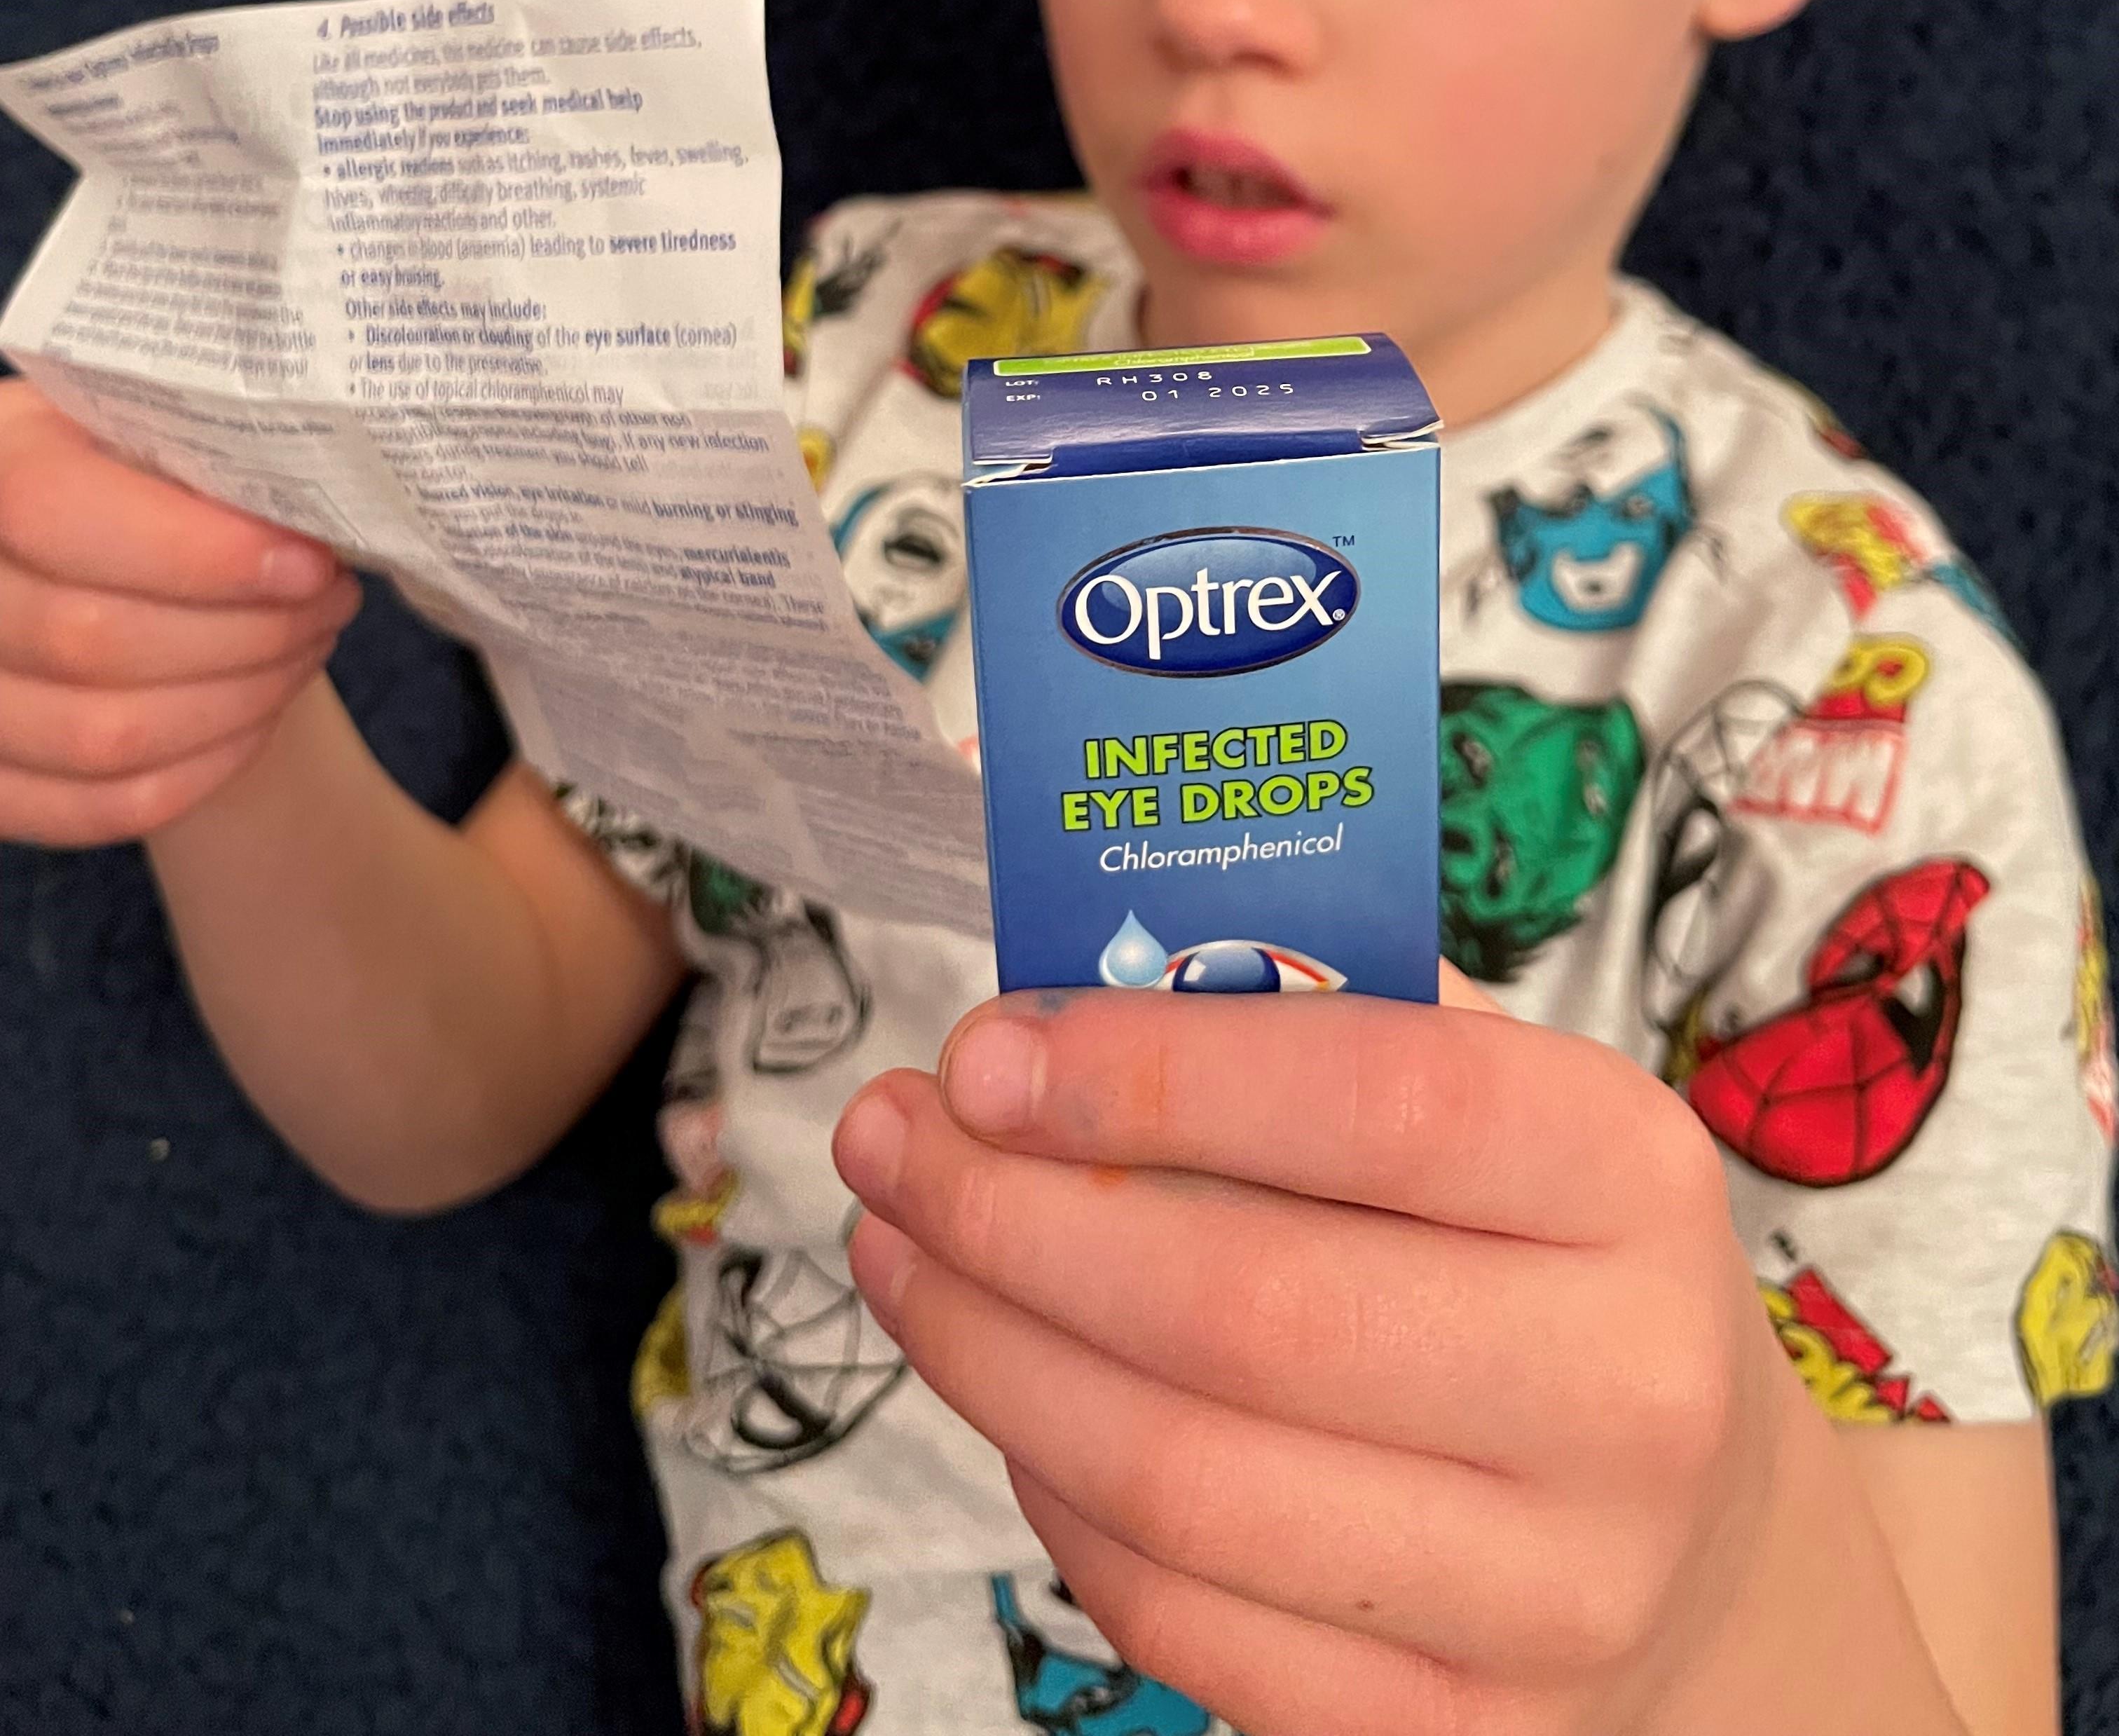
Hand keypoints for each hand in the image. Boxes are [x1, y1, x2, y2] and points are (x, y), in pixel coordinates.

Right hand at [0, 378, 360, 844]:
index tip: (309, 563)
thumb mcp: (146, 428)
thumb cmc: (134, 477)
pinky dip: (201, 770)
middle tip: (330, 601)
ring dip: (238, 699)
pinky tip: (258, 716)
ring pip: (102, 735)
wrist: (92, 550)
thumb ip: (196, 457)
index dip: (196, 550)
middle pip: (92, 637)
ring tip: (306, 647)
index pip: (56, 511)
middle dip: (247, 630)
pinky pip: (97, 806)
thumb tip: (306, 516)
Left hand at [831, 972, 1807, 1735]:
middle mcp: (1622, 1394)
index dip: (1156, 1075)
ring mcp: (1548, 1596)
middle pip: (1244, 1306)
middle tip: (891, 1140)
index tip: (986, 1051)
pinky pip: (1180, 1617)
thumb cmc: (1545, 1259)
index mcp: (1632, 1178)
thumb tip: (1048, 1013)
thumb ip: (1308, 1029)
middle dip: (1011, 1215)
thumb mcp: (1497, 1100)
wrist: (1710, 1542)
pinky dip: (1051, 1493)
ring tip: (897, 1249)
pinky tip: (1004, 1390)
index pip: (1381, 1102)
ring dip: (986, 1350)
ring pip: (1180, 1479)